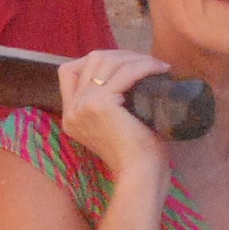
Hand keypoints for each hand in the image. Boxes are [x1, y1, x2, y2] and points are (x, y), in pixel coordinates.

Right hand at [53, 49, 174, 181]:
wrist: (141, 173)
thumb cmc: (136, 154)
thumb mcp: (114, 125)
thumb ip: (110, 105)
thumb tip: (129, 76)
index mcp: (71, 115)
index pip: (69, 72)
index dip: (94, 61)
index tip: (122, 66)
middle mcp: (71, 109)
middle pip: (90, 60)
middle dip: (121, 55)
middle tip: (146, 62)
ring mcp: (82, 105)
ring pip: (106, 62)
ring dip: (134, 58)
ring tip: (156, 65)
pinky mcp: (100, 103)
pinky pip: (125, 73)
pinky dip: (144, 66)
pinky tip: (160, 69)